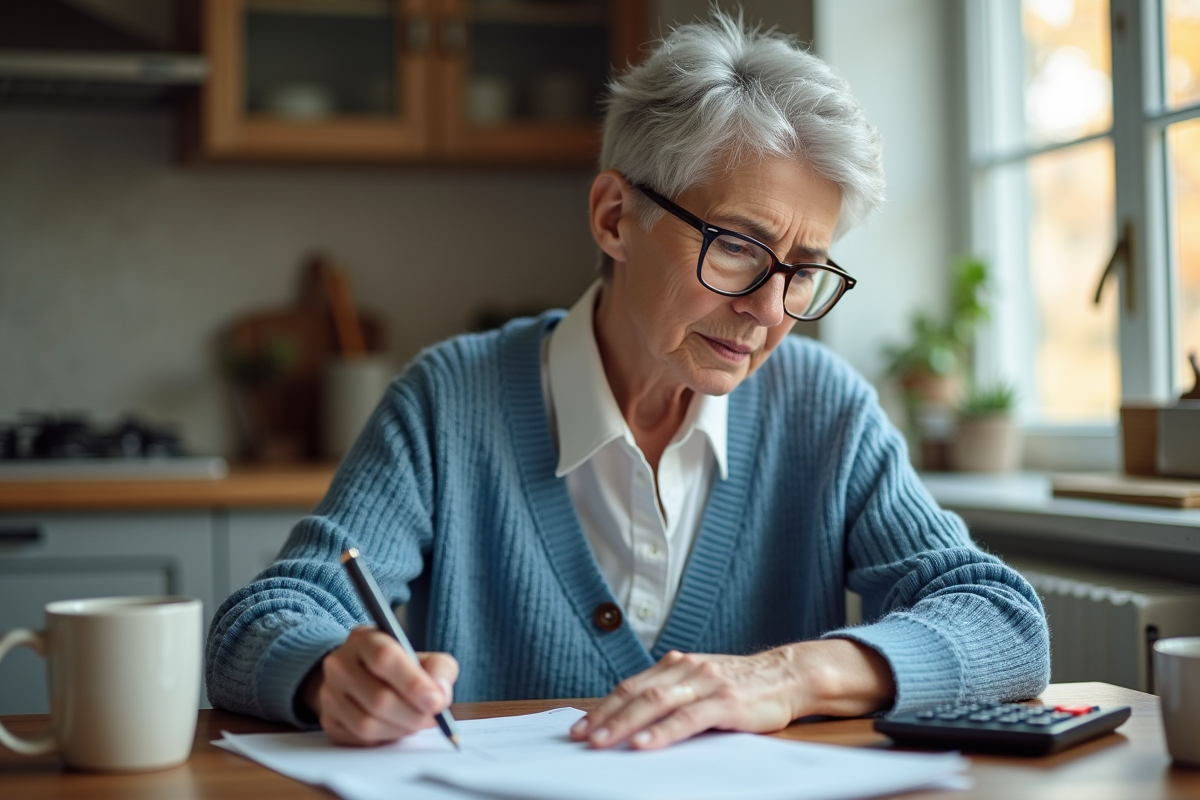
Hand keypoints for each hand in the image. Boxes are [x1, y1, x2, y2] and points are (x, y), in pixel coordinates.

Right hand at [301, 626, 458, 745]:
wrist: (364, 677)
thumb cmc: (401, 668)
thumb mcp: (425, 658)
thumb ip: (440, 670)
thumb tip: (440, 695)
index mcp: (364, 638)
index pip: (384, 658)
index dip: (413, 683)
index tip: (436, 702)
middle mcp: (339, 663)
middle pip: (377, 698)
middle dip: (413, 714)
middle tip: (433, 718)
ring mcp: (329, 693)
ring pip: (366, 724)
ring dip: (400, 729)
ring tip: (417, 722)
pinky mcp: (328, 720)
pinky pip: (358, 739)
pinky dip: (385, 739)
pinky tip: (397, 727)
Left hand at [569, 639, 894, 749]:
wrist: (789, 674)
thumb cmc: (743, 685)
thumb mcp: (702, 683)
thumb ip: (672, 694)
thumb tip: (632, 719)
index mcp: (677, 665)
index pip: (631, 686)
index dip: (603, 707)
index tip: (580, 726)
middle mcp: (687, 669)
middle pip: (636, 694)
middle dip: (605, 717)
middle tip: (581, 738)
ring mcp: (706, 683)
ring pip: (656, 703)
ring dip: (625, 724)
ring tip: (603, 742)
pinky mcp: (726, 702)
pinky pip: (688, 718)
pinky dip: (663, 731)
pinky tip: (645, 743)